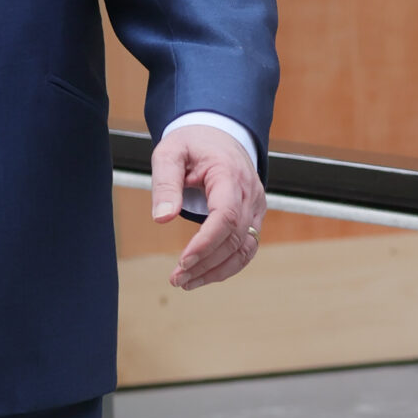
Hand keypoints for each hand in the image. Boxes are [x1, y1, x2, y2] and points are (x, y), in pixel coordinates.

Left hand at [151, 128, 265, 290]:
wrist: (218, 134)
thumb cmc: (192, 142)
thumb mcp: (170, 153)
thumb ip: (165, 183)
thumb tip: (161, 218)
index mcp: (229, 174)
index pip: (226, 216)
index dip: (206, 242)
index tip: (183, 261)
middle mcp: (249, 193)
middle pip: (235, 238)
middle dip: (205, 263)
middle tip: (176, 278)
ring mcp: (255, 206)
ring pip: (245, 249)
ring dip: (217, 271)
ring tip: (186, 282)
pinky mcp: (253, 216)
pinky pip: (247, 247)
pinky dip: (228, 266)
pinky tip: (204, 275)